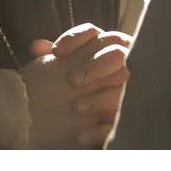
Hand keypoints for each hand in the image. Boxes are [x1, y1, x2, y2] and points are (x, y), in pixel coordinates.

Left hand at [30, 24, 133, 145]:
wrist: (98, 116)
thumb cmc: (84, 83)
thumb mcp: (69, 68)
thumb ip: (57, 57)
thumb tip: (36, 47)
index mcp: (103, 45)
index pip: (92, 33)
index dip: (75, 38)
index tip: (55, 52)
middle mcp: (123, 59)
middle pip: (116, 54)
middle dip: (94, 66)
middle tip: (72, 81)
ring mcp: (134, 85)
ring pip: (126, 85)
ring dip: (101, 98)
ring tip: (77, 108)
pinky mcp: (133, 114)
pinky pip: (121, 121)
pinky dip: (102, 130)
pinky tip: (83, 137)